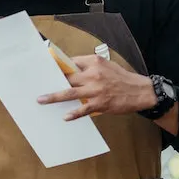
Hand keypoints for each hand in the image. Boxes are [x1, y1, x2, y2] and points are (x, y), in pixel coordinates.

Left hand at [37, 56, 154, 120]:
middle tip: (37, 84)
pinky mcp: (100, 103)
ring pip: (69, 93)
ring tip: (41, 100)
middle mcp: (93, 74)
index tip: (45, 67)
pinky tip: (65, 116)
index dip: (57, 65)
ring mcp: (96, 89)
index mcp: (95, 61)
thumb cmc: (122, 79)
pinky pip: (82, 109)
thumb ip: (90, 67)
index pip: (71, 61)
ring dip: (54, 96)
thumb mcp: (107, 65)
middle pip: (67, 77)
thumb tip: (71, 70)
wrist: (141, 91)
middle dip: (52, 80)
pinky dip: (73, 113)